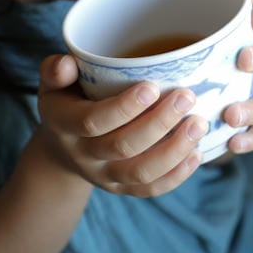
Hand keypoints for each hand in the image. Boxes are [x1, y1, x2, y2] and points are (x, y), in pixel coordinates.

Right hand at [35, 55, 208, 196]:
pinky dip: (177, 175)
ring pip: (140, 172)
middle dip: (159, 123)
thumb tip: (67, 63)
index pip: (93, 121)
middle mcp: (84, 155)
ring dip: (174, 150)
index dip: (124, 107)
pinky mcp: (123, 188)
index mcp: (65, 125)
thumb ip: (56, 70)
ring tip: (199, 124)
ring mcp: (104, 176)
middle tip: (187, 97)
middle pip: (123, 147)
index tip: (153, 86)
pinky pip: (150, 189)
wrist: (63, 148)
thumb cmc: (67, 101)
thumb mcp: (54, 83)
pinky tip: (197, 153)